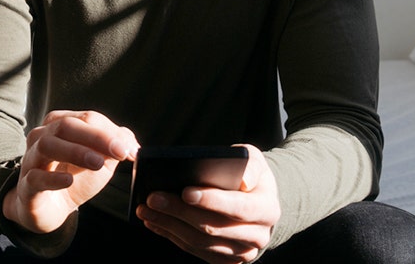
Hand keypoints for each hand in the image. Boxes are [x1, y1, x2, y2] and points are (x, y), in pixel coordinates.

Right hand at [3, 110, 138, 234]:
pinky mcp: (26, 185)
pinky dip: (53, 178)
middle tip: (120, 152)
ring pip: (48, 145)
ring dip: (76, 152)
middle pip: (67, 126)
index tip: (130, 150)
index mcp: (60, 125)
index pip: (87, 118)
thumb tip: (131, 143)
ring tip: (98, 163)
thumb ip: (114, 147)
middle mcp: (42, 137)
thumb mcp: (98, 161)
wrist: (50, 208)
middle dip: (96, 137)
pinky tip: (69, 180)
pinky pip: (36, 177)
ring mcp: (31, 159)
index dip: (110, 133)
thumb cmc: (73, 178)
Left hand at [136, 144, 280, 263]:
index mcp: (267, 210)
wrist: (256, 201)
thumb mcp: (254, 160)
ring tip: (147, 208)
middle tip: (153, 197)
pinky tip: (155, 221)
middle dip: (179, 212)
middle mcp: (257, 236)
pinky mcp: (224, 260)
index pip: (239, 208)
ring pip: (199, 243)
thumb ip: (251, 166)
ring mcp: (241, 252)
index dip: (211, 201)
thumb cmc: (248, 175)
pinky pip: (194, 250)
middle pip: (213, 228)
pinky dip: (171, 236)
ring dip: (169, 225)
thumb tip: (243, 180)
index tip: (185, 191)